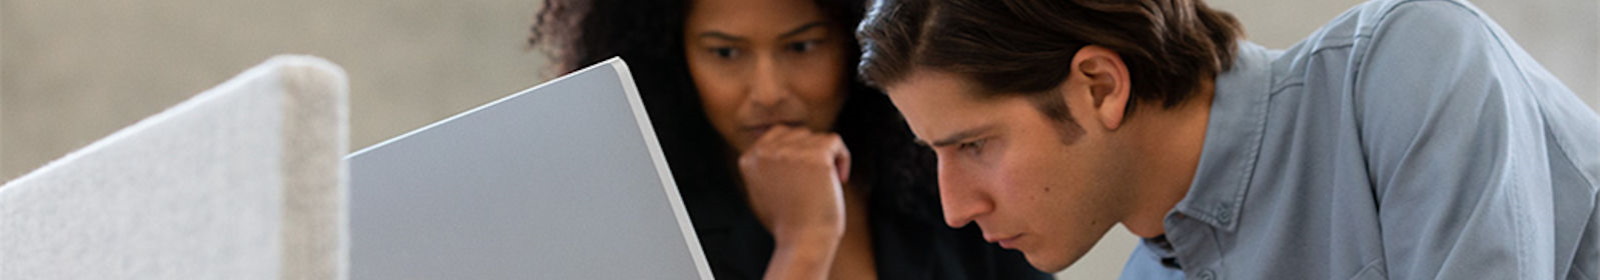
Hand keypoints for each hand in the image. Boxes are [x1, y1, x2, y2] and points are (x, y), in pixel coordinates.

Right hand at [737, 126, 851, 279]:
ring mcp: (790, 151)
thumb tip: (773, 142)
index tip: (804, 178)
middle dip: (811, 153)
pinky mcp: (816, 155)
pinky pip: (835, 141)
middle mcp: (766, 151)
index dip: (796, 152)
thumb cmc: (787, 223)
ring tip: (827, 183)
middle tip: (817, 182)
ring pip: (818, 138)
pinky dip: (843, 158)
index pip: (777, 134)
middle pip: (798, 134)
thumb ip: (765, 166)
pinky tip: (840, 179)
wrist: (803, 242)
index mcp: (750, 158)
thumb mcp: (763, 191)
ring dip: (827, 158)